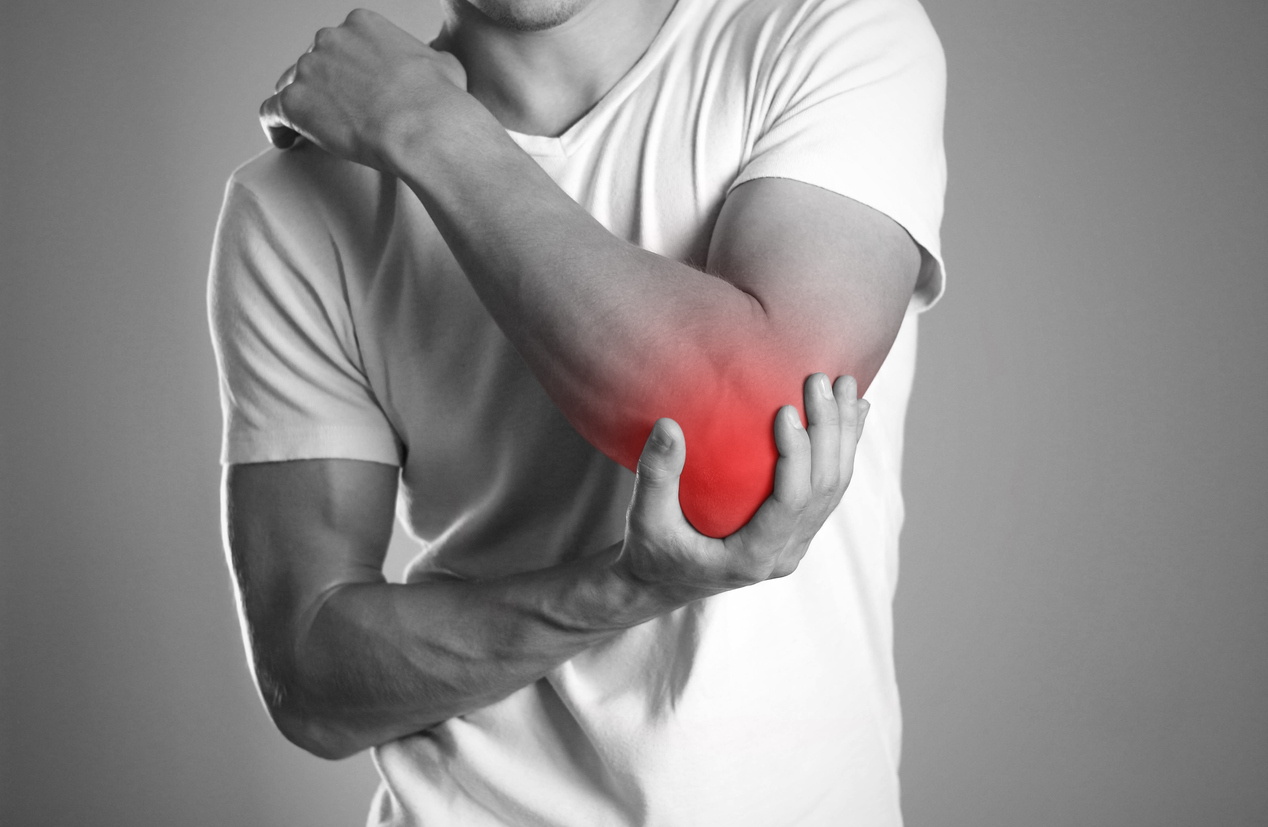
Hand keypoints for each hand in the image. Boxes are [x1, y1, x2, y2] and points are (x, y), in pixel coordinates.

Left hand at [259, 9, 466, 171]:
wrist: (424, 128)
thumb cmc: (440, 101)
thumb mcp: (444, 64)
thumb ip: (426, 59)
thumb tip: (432, 68)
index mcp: (362, 25)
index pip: (341, 44)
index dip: (344, 69)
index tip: (351, 90)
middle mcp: (330, 39)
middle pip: (313, 63)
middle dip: (321, 86)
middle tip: (333, 114)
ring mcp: (308, 69)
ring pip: (289, 86)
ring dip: (299, 106)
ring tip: (306, 132)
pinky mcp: (294, 103)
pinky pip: (271, 113)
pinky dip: (274, 127)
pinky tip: (284, 142)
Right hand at [617, 373, 868, 596]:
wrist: (660, 583)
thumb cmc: (649, 552)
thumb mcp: (644, 518)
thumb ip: (657, 475)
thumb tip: (669, 425)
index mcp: (751, 558)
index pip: (789, 504)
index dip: (796, 457)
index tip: (787, 410)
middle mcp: (783, 554)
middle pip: (823, 491)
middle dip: (829, 432)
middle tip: (818, 381)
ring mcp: (794, 544)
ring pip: (834, 489)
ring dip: (844, 435)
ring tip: (845, 386)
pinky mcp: (796, 531)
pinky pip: (828, 488)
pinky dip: (841, 448)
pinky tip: (852, 413)